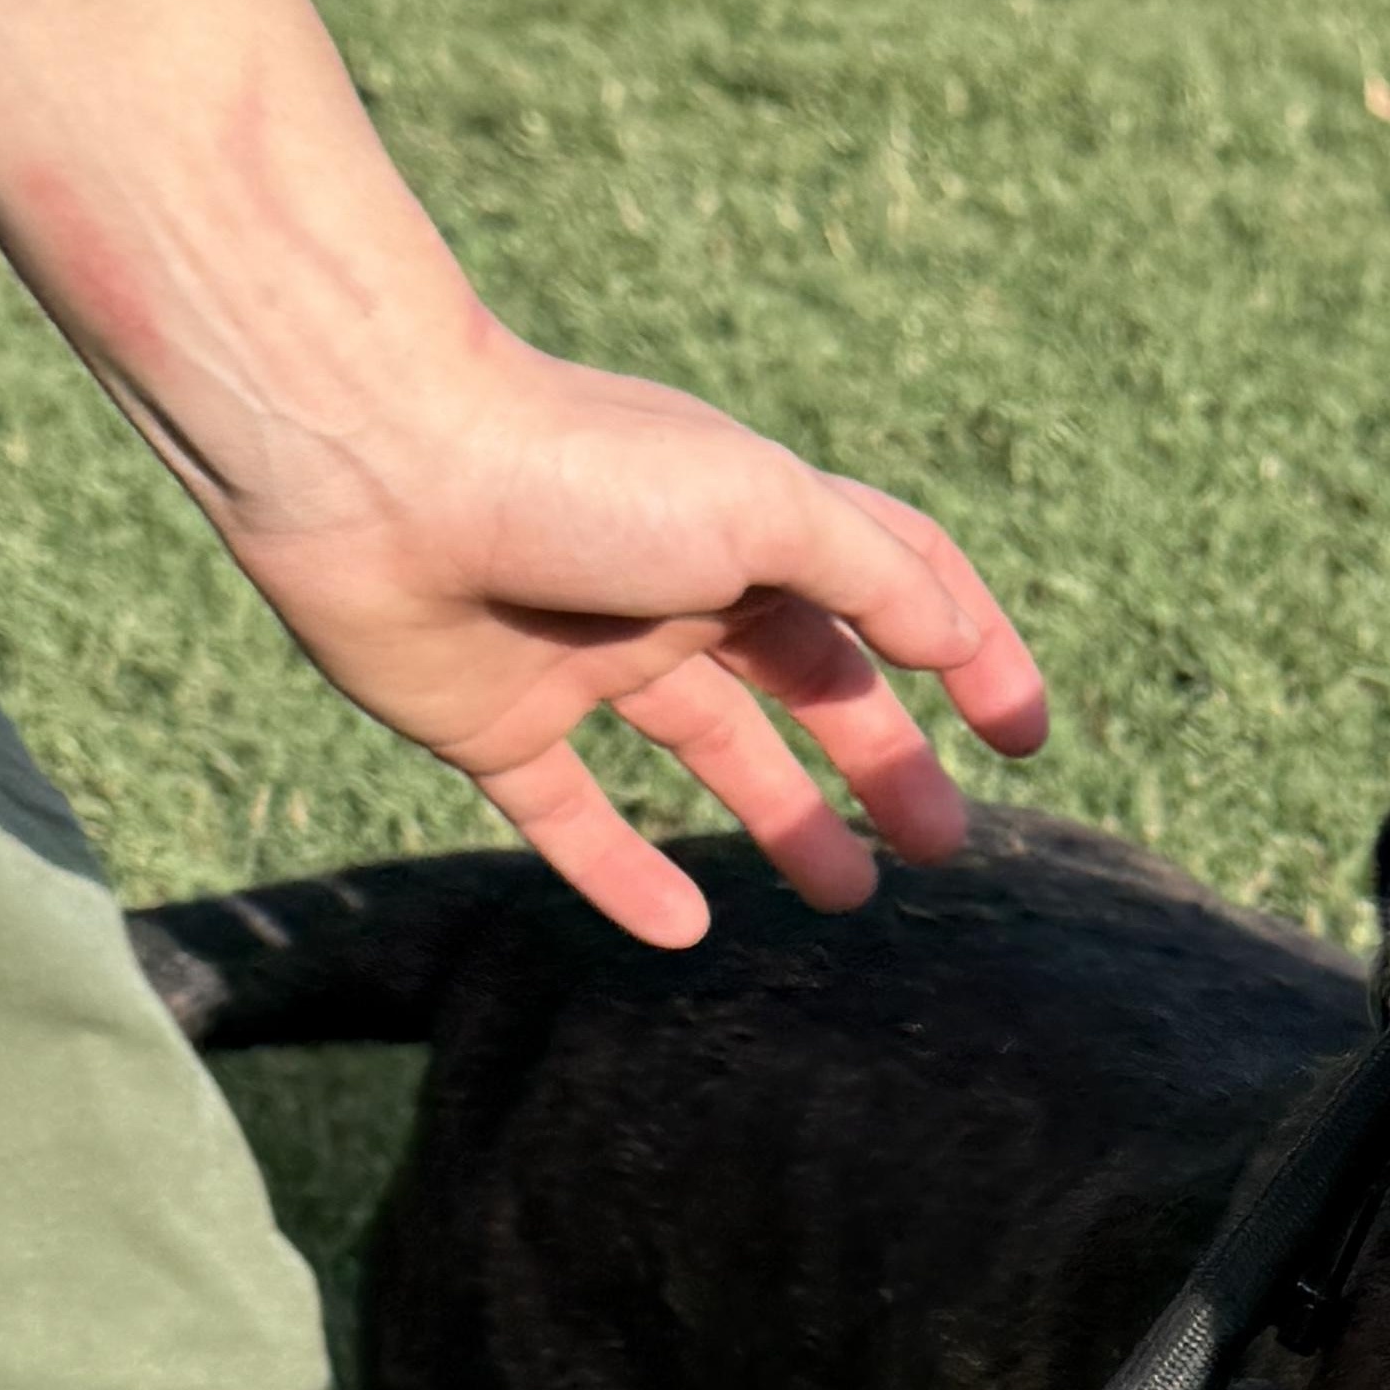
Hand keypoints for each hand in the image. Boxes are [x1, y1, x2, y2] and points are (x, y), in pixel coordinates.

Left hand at [212, 335, 1050, 945]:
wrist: (367, 460)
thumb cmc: (582, 470)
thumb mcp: (769, 509)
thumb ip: (878, 579)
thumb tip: (957, 645)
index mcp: (754, 525)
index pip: (895, 591)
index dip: (971, 655)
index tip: (1022, 737)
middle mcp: (678, 588)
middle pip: (812, 687)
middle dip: (886, 764)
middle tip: (942, 848)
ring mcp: (584, 660)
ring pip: (708, 757)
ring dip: (785, 823)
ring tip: (848, 896)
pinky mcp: (493, 722)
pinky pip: (571, 818)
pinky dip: (627, 877)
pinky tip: (684, 930)